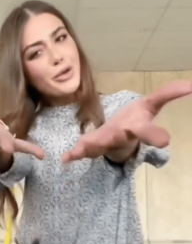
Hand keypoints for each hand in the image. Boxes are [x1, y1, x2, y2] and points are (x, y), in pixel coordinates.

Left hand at [62, 80, 191, 162]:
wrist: (115, 139)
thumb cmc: (133, 121)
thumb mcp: (151, 105)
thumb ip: (168, 94)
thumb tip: (191, 84)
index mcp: (136, 128)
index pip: (146, 130)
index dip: (154, 135)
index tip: (165, 141)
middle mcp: (121, 136)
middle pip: (118, 142)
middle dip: (118, 145)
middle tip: (126, 150)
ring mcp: (103, 142)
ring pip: (99, 144)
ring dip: (90, 147)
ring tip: (77, 152)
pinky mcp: (88, 146)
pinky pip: (80, 150)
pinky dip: (73, 154)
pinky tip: (64, 159)